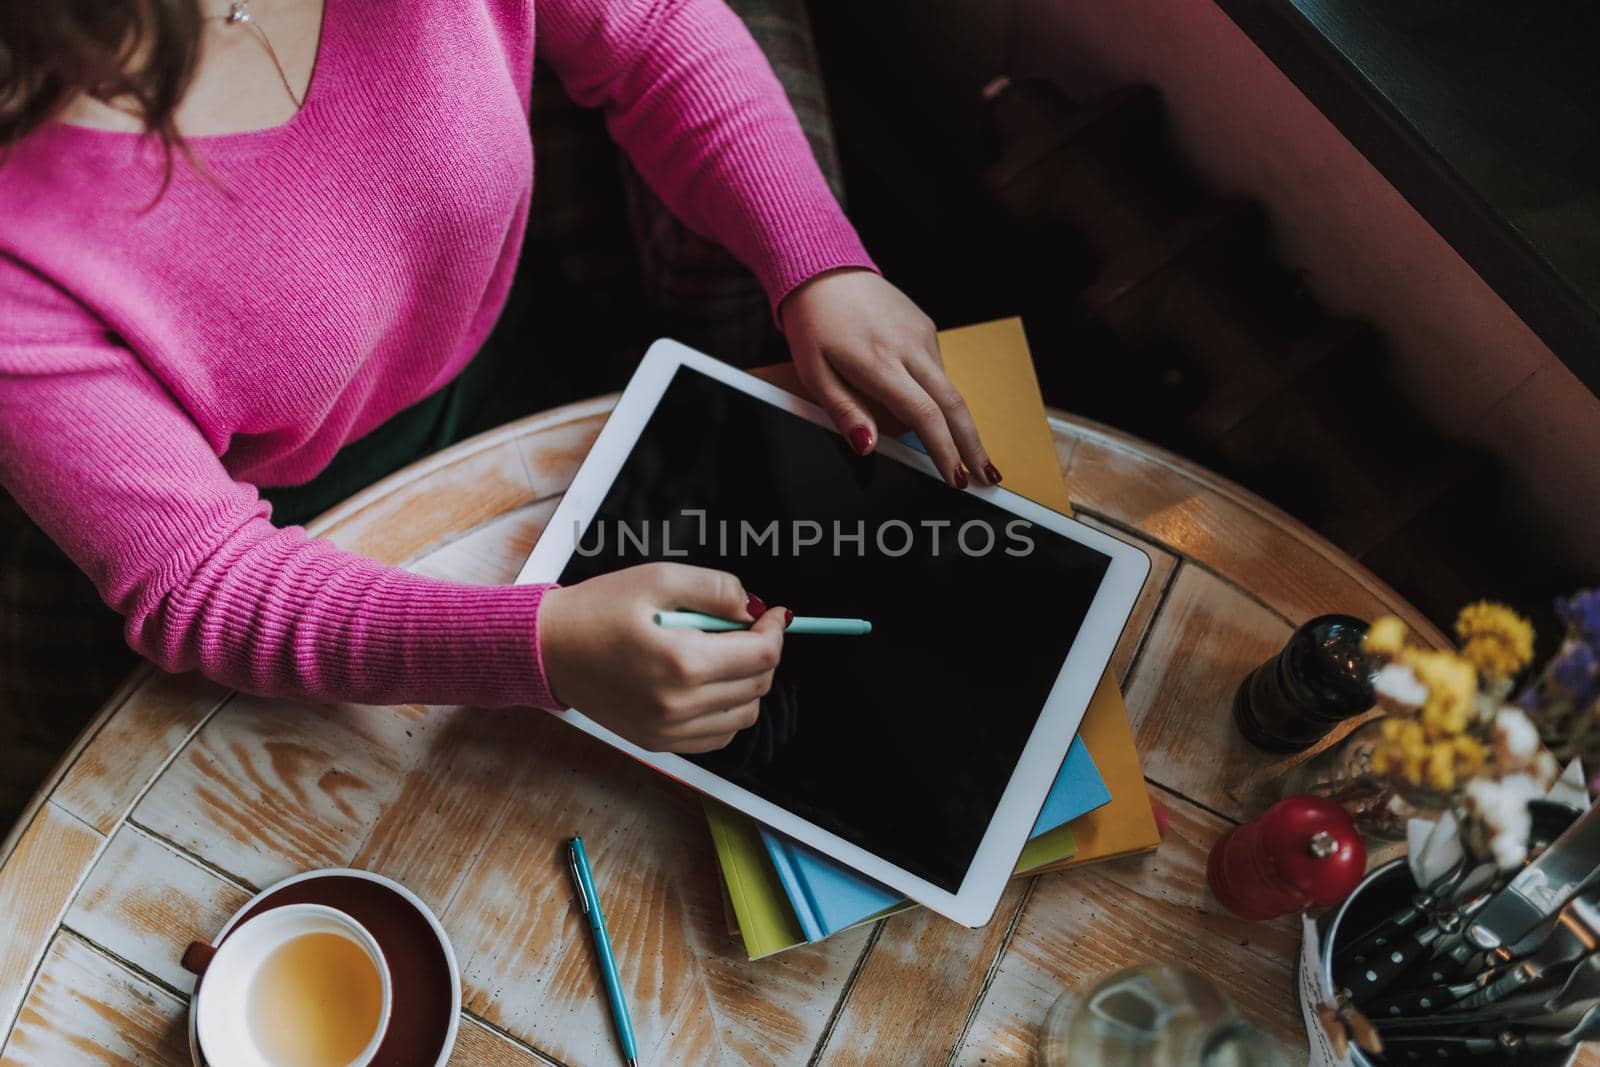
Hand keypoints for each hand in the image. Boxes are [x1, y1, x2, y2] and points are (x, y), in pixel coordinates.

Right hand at [537, 563, 786, 752]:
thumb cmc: (598, 609)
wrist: (548, 649)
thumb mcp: (659, 578)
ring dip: (747, 683)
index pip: (762, 655)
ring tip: (720, 654)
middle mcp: (679, 704)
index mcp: (682, 661)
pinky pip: (718, 735)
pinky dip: (726, 710)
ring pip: (745, 714)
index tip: (773, 613)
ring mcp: (669, 729)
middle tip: (742, 627)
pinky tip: (706, 683)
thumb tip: (755, 607)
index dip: (777, 630)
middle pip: (758, 684)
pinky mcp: (659, 742)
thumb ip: (715, 588)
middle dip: (762, 651)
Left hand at [780, 269, 999, 488]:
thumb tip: (868, 446)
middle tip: (988, 476)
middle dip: (974, 445)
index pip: (925, 415)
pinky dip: (938, 394)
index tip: (956, 478)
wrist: (824, 269)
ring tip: (963, 452)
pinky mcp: (925, 327)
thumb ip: (844, 412)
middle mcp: (909, 347)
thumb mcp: (814, 373)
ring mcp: (922, 335)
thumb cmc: (814, 323)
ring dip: (957, 422)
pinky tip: (928, 404)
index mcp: (879, 363)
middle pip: (954, 404)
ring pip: (947, 388)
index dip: (945, 451)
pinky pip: (936, 369)